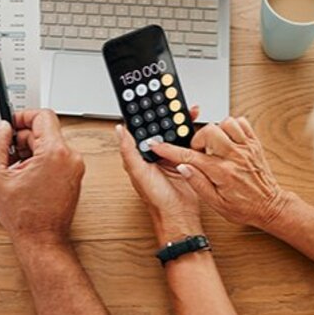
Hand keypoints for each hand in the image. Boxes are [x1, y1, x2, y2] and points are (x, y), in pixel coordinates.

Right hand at [0, 109, 84, 246]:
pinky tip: (25, 178)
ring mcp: (75, 167)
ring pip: (49, 144)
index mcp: (54, 153)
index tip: (11, 125)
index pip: (42, 115)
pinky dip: (39, 162)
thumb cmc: (24, 217)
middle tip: (7, 155)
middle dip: (23, 140)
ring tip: (15, 172)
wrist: (41, 239)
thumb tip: (1, 129)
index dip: (23, 116)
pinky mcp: (74, 176)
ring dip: (30, 152)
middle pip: (44, 131)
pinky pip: (55, 158)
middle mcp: (70, 157)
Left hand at [117, 106, 203, 243]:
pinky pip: (188, 142)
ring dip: (180, 121)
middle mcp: (154, 155)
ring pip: (174, 132)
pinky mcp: (184, 160)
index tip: (149, 99)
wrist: (180, 215)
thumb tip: (118, 130)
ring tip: (187, 110)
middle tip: (172, 100)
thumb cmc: (156, 199)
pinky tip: (195, 125)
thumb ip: (129, 150)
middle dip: (166, 114)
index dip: (145, 114)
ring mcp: (170, 156)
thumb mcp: (139, 172)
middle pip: (160, 128)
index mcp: (140, 155)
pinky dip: (192, 133)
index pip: (141, 129)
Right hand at [150, 116, 289, 228]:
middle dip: (198, 138)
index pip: (189, 156)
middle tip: (198, 150)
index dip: (169, 150)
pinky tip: (227, 139)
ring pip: (225, 122)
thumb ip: (197, 183)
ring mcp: (246, 148)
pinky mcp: (254, 144)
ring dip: (216, 130)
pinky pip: (242, 123)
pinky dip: (231, 126)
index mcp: (222, 172)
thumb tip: (182, 167)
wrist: (270, 207)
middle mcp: (235, 156)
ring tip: (214, 144)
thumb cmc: (244, 207)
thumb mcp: (215, 203)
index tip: (158, 145)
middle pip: (209, 131)